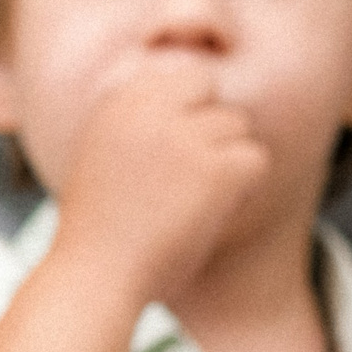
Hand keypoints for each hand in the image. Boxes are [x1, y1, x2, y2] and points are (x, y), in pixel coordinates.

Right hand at [50, 50, 268, 307]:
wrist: (95, 274)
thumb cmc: (97, 230)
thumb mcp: (99, 155)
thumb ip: (136, 123)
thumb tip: (189, 102)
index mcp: (117, 100)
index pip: (182, 77)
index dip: (189, 111)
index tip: (179, 151)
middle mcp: (149, 108)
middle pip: (211, 94)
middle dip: (209, 130)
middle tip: (191, 176)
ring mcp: (183, 136)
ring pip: (237, 125)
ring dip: (226, 160)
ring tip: (195, 200)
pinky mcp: (214, 168)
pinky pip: (256, 158)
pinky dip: (245, 186)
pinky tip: (214, 211)